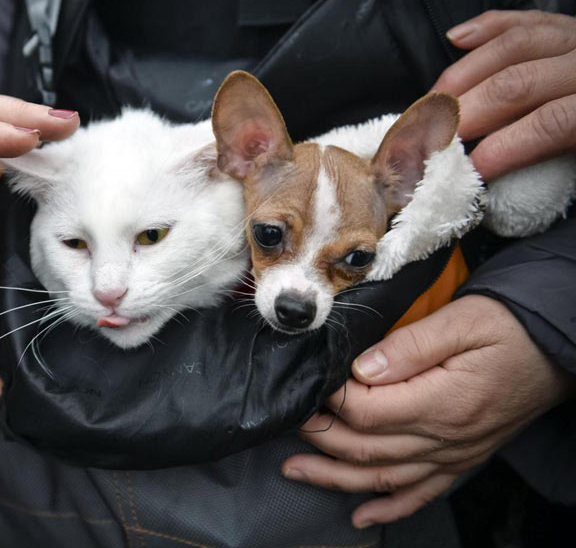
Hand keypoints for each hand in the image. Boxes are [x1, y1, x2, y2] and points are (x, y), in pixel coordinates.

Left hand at [282, 295, 574, 527]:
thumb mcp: (463, 321)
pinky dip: (389, 508)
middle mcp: (446, 438)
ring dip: (335, 478)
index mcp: (442, 402)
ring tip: (295, 471)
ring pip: (383, 478)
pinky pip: (420, 494)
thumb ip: (409, 345)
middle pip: (366, 448)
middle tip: (288, 423)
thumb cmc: (510, 330)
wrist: (556, 349)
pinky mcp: (461, 460)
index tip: (311, 384)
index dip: (332, 400)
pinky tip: (360, 515)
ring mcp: (454, 455)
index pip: (367, 411)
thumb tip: (362, 367)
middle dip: (320, 437)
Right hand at [432, 10, 575, 180]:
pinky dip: (484, 27)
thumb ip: (558, 160)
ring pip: (512, 46)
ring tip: (433, 105)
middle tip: (433, 142)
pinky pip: (522, 19)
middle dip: (469, 114)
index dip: (504, 148)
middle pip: (518, 82)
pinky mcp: (567, 25)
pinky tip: (455, 39)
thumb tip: (504, 184)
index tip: (471, 172)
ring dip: (463, 76)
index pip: (550, 123)